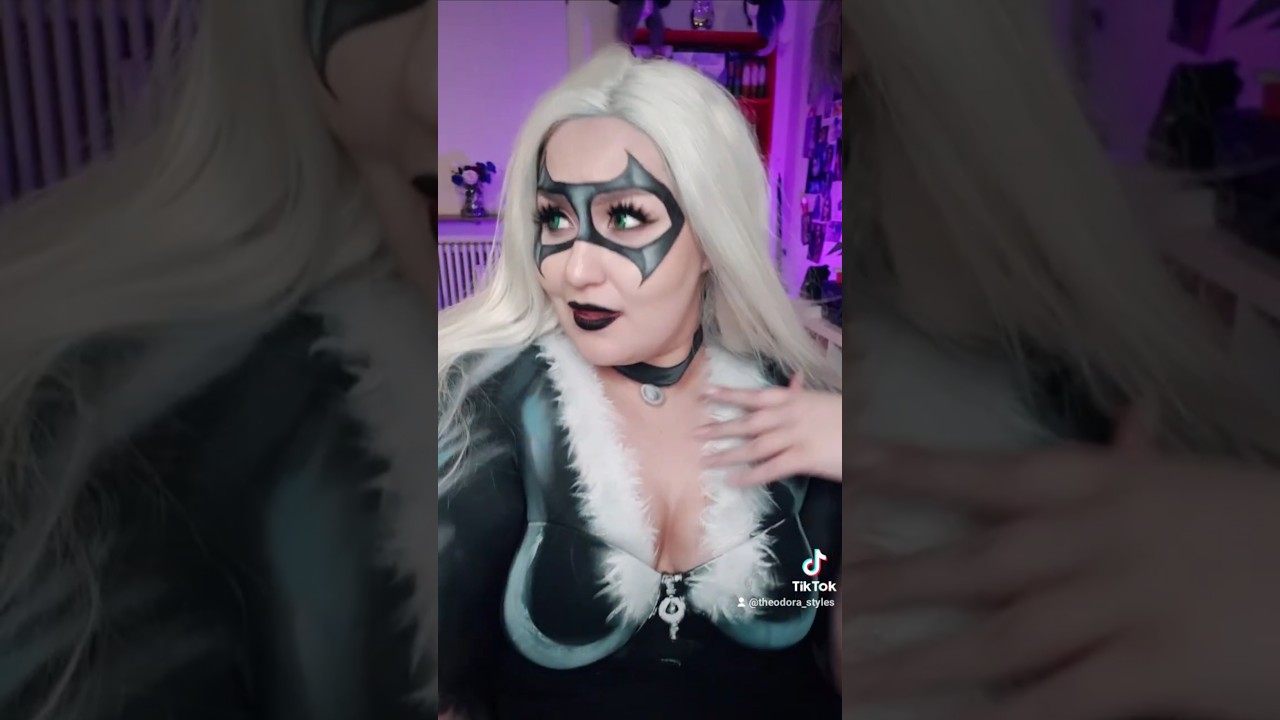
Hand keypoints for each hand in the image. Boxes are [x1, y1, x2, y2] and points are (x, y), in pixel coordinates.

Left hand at [696, 373, 841, 483]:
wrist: (873, 432)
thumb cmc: (848, 418)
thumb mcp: (825, 401)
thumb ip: (803, 395)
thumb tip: (793, 382)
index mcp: (795, 400)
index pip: (755, 396)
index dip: (729, 395)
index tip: (705, 394)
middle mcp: (790, 416)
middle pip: (748, 422)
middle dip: (720, 428)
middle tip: (695, 434)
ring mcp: (796, 437)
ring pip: (754, 446)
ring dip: (728, 453)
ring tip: (706, 460)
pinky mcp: (804, 459)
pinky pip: (771, 468)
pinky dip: (750, 475)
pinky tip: (733, 481)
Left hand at [843, 411, 1279, 719]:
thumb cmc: (1270, 526)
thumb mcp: (1201, 484)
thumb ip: (1146, 462)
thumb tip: (1129, 418)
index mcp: (1109, 485)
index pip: (991, 473)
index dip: (917, 471)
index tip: (854, 468)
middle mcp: (1098, 539)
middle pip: (974, 562)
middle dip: (896, 583)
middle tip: (830, 598)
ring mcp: (1124, 605)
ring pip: (998, 637)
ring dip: (920, 659)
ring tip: (855, 673)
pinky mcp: (1157, 669)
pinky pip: (1060, 701)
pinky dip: (1003, 716)